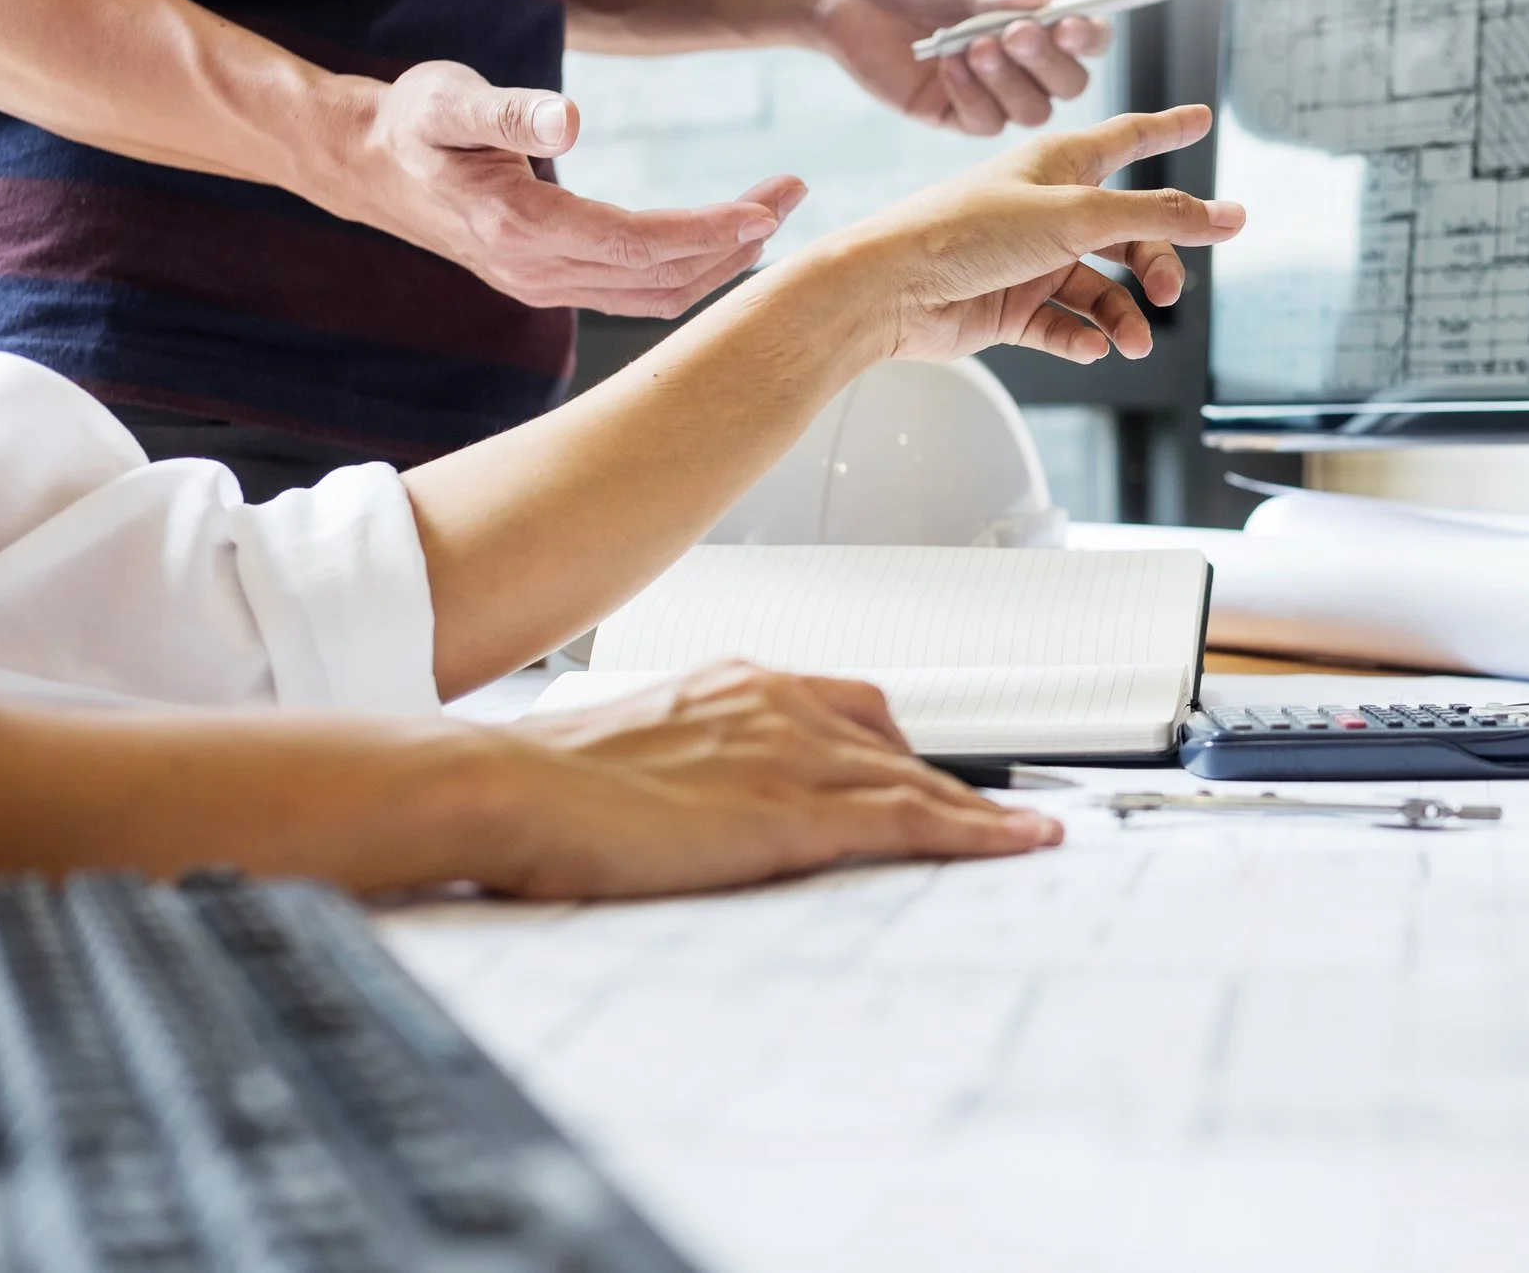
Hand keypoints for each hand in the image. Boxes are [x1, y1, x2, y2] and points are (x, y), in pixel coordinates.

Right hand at [339, 61, 806, 315]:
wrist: (363, 164)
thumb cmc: (411, 121)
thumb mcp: (448, 98)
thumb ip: (507, 109)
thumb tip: (568, 116)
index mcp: (524, 231)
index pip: (641, 245)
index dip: (709, 231)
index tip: (766, 207)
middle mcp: (538, 273)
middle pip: (662, 276)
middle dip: (736, 240)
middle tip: (793, 190)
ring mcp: (544, 286)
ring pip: (655, 294)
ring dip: (721, 260)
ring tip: (772, 213)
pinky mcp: (549, 283)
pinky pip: (635, 293)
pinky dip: (688, 271)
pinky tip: (723, 241)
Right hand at [499, 661, 1061, 897]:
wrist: (503, 786)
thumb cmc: (539, 782)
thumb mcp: (629, 754)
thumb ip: (677, 764)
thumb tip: (679, 799)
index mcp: (732, 685)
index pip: (844, 707)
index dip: (891, 748)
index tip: (919, 770)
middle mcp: (773, 704)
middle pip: (891, 742)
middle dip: (942, 779)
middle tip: (987, 814)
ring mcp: (788, 755)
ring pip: (915, 780)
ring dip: (978, 810)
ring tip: (1025, 836)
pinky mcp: (791, 813)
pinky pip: (909, 821)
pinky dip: (973, 832)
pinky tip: (1012, 844)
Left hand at [806, 0, 1110, 136]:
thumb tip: (1039, 6)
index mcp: (1036, 14)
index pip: (1087, 37)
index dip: (1089, 38)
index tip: (1070, 25)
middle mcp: (1022, 58)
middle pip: (1070, 83)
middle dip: (1048, 62)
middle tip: (1013, 34)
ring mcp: (991, 90)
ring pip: (1034, 111)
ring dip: (1009, 81)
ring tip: (972, 45)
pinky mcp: (954, 113)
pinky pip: (986, 124)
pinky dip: (972, 95)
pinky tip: (946, 63)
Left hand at [807, 105, 1239, 364]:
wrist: (889, 290)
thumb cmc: (963, 231)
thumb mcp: (1074, 216)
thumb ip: (1156, 217)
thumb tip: (1227, 215)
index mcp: (1057, 166)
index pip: (1127, 139)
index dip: (1166, 129)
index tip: (1200, 119)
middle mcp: (1046, 210)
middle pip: (1127, 232)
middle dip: (1154, 262)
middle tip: (1167, 291)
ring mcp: (1029, 261)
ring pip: (1100, 289)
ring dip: (1122, 316)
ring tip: (1131, 340)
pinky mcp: (1010, 307)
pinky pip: (1064, 325)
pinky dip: (1082, 338)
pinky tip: (1091, 347)